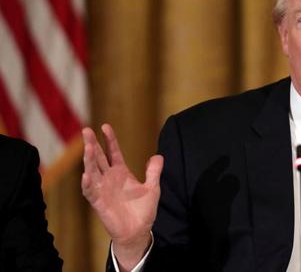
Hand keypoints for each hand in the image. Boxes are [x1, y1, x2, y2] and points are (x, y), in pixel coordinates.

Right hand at [81, 124, 162, 270]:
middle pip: (98, 157)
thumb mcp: (152, 187)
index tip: (105, 126)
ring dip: (88, 159)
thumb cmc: (143, 210)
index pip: (113, 152)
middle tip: (86, 130)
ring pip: (92, 170)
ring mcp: (102, 189)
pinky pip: (90, 191)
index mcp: (121, 172)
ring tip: (87, 147)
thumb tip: (158, 156)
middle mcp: (109, 178)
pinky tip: (86, 174)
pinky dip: (87, 183)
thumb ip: (153, 172)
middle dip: (92, 144)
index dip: (109, 140)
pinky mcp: (98, 202)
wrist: (138, 230)